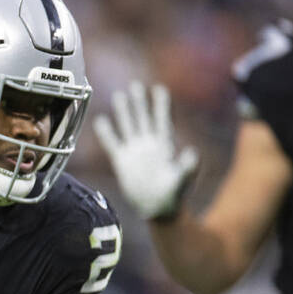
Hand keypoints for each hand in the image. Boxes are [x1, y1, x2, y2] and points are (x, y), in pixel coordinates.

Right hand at [94, 81, 198, 219]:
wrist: (158, 208)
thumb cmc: (174, 196)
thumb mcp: (183, 181)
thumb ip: (188, 167)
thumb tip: (192, 153)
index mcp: (164, 146)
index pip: (161, 120)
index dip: (160, 105)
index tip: (158, 89)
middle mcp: (148, 145)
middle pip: (142, 118)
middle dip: (139, 102)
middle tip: (135, 85)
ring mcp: (134, 152)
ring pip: (127, 127)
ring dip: (123, 112)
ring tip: (119, 96)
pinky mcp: (122, 162)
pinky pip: (112, 144)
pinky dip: (106, 133)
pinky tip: (101, 121)